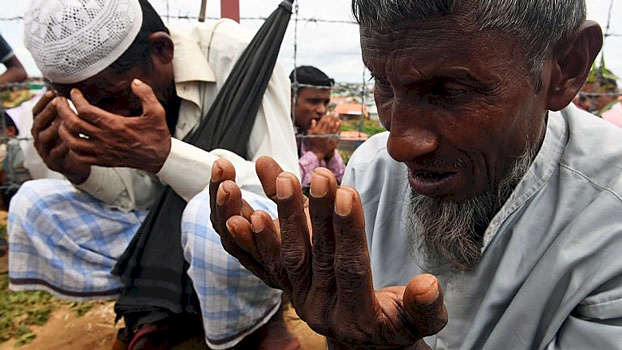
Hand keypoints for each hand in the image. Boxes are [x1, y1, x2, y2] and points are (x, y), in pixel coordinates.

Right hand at [31, 90, 90, 183]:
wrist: (78, 165)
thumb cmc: (75, 140)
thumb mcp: (69, 125)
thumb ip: (67, 112)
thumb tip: (72, 91)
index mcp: (41, 127)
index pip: (36, 112)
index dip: (43, 102)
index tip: (53, 92)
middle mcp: (39, 138)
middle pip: (38, 122)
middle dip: (48, 111)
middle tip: (58, 102)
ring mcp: (44, 151)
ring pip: (44, 137)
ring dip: (53, 126)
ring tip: (64, 118)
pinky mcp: (53, 163)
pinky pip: (55, 153)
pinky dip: (62, 145)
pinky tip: (71, 138)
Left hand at [55, 79, 171, 173]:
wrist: (159, 158)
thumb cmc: (157, 135)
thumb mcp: (156, 112)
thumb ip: (146, 94)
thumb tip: (135, 82)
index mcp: (114, 125)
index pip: (86, 110)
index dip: (76, 99)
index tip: (74, 92)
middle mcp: (105, 138)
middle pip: (73, 124)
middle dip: (62, 111)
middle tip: (60, 102)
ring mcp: (102, 151)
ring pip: (72, 141)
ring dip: (63, 129)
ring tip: (62, 120)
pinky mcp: (103, 160)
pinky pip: (80, 156)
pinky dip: (71, 148)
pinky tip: (72, 140)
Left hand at [210, 156, 446, 348]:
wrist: (364, 341)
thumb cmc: (395, 325)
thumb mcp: (417, 323)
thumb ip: (425, 308)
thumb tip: (430, 285)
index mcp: (357, 317)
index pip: (351, 268)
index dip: (349, 231)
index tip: (347, 193)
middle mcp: (321, 310)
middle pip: (315, 256)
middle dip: (317, 213)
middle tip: (319, 175)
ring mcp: (299, 298)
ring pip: (288, 255)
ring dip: (286, 215)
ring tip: (282, 179)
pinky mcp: (286, 287)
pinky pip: (266, 261)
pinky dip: (256, 236)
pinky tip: (244, 210)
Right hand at [307, 111, 339, 159]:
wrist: (317, 153)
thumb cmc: (313, 143)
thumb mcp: (310, 134)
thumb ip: (312, 127)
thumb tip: (314, 120)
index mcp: (317, 131)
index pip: (323, 121)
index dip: (326, 116)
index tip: (329, 112)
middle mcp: (323, 133)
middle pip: (329, 122)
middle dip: (332, 116)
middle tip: (335, 111)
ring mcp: (328, 136)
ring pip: (333, 126)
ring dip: (336, 120)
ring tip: (337, 115)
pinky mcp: (332, 140)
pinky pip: (336, 132)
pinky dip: (338, 127)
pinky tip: (339, 123)